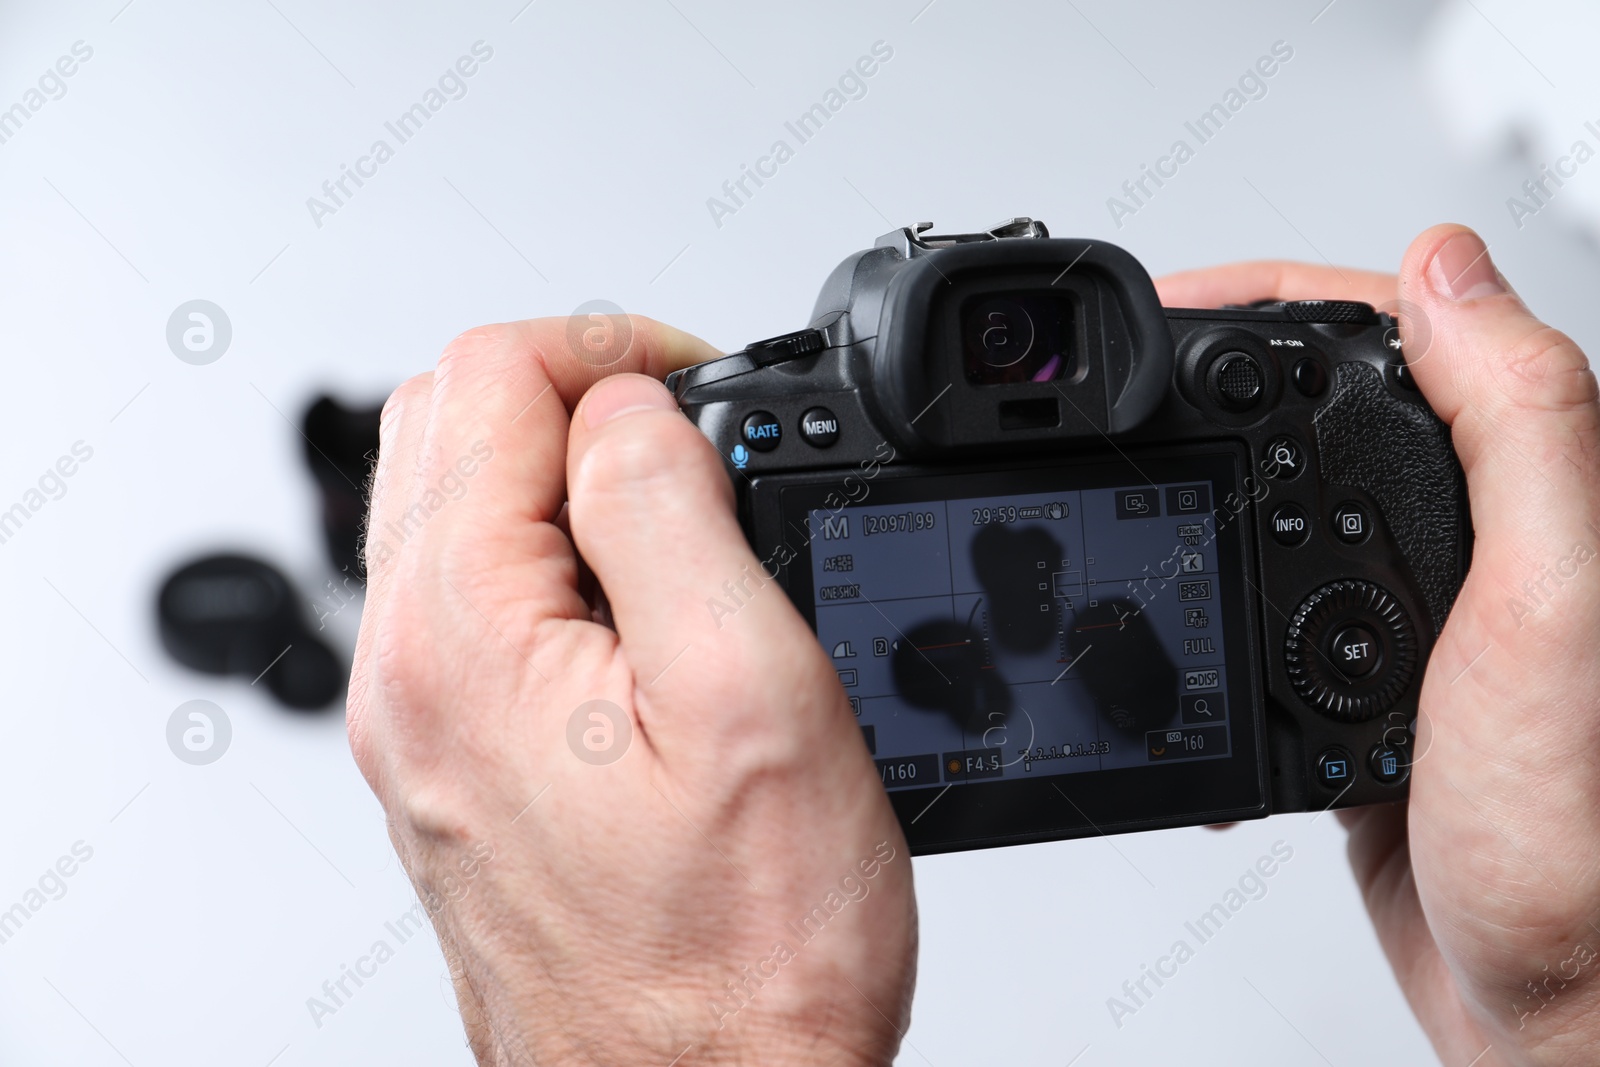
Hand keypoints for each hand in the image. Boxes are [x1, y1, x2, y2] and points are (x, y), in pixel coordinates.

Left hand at [347, 318, 915, 1065]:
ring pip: (453, 513)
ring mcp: (422, 727)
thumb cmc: (739, 956)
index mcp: (464, 639)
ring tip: (685, 518)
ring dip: (565, 476)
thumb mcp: (746, 694)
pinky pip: (474, 604)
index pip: (488, 379)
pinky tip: (646, 606)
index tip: (700, 383)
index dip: (608, 347)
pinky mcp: (457, 766)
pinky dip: (553, 560)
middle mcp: (410, 679)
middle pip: (445, 429)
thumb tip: (629, 405)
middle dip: (576, 393)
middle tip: (695, 436)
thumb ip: (668, 510)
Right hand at [1160, 226, 1599, 1065]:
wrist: (1554, 1005)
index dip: (1279, 296)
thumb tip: (1446, 264)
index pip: (1402, 334)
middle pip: (1330, 399)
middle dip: (1222, 366)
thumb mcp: (1553, 607)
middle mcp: (1487, 536)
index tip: (1179, 298)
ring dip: (1207, 466)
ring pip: (1291, 491)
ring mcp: (1421, 608)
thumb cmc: (1580, 844)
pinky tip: (1184, 588)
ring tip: (1134, 454)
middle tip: (1131, 365)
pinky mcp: (1372, 677)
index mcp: (1535, 491)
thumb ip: (1521, 426)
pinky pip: (1277, 592)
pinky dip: (1213, 577)